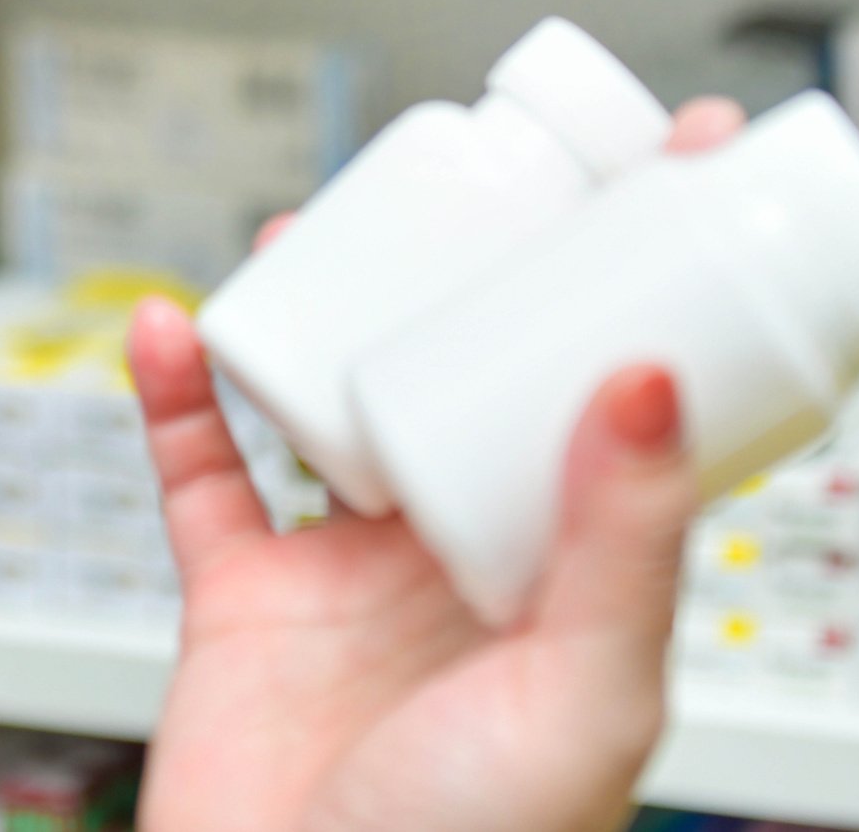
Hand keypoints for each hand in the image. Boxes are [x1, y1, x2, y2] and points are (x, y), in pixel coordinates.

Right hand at [128, 98, 746, 831]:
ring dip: (325, 309)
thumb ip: (622, 545)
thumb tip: (655, 373)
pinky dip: (178, 398)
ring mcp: (352, 577)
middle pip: (474, 374)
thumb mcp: (585, 697)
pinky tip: (176, 324)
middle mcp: (466, 562)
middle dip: (478, 267)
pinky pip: (202, 476)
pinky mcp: (241, 603)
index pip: (628, 400)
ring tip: (323, 221)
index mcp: (570, 578)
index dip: (656, 280)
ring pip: (338, 403)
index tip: (682, 161)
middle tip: (491, 161)